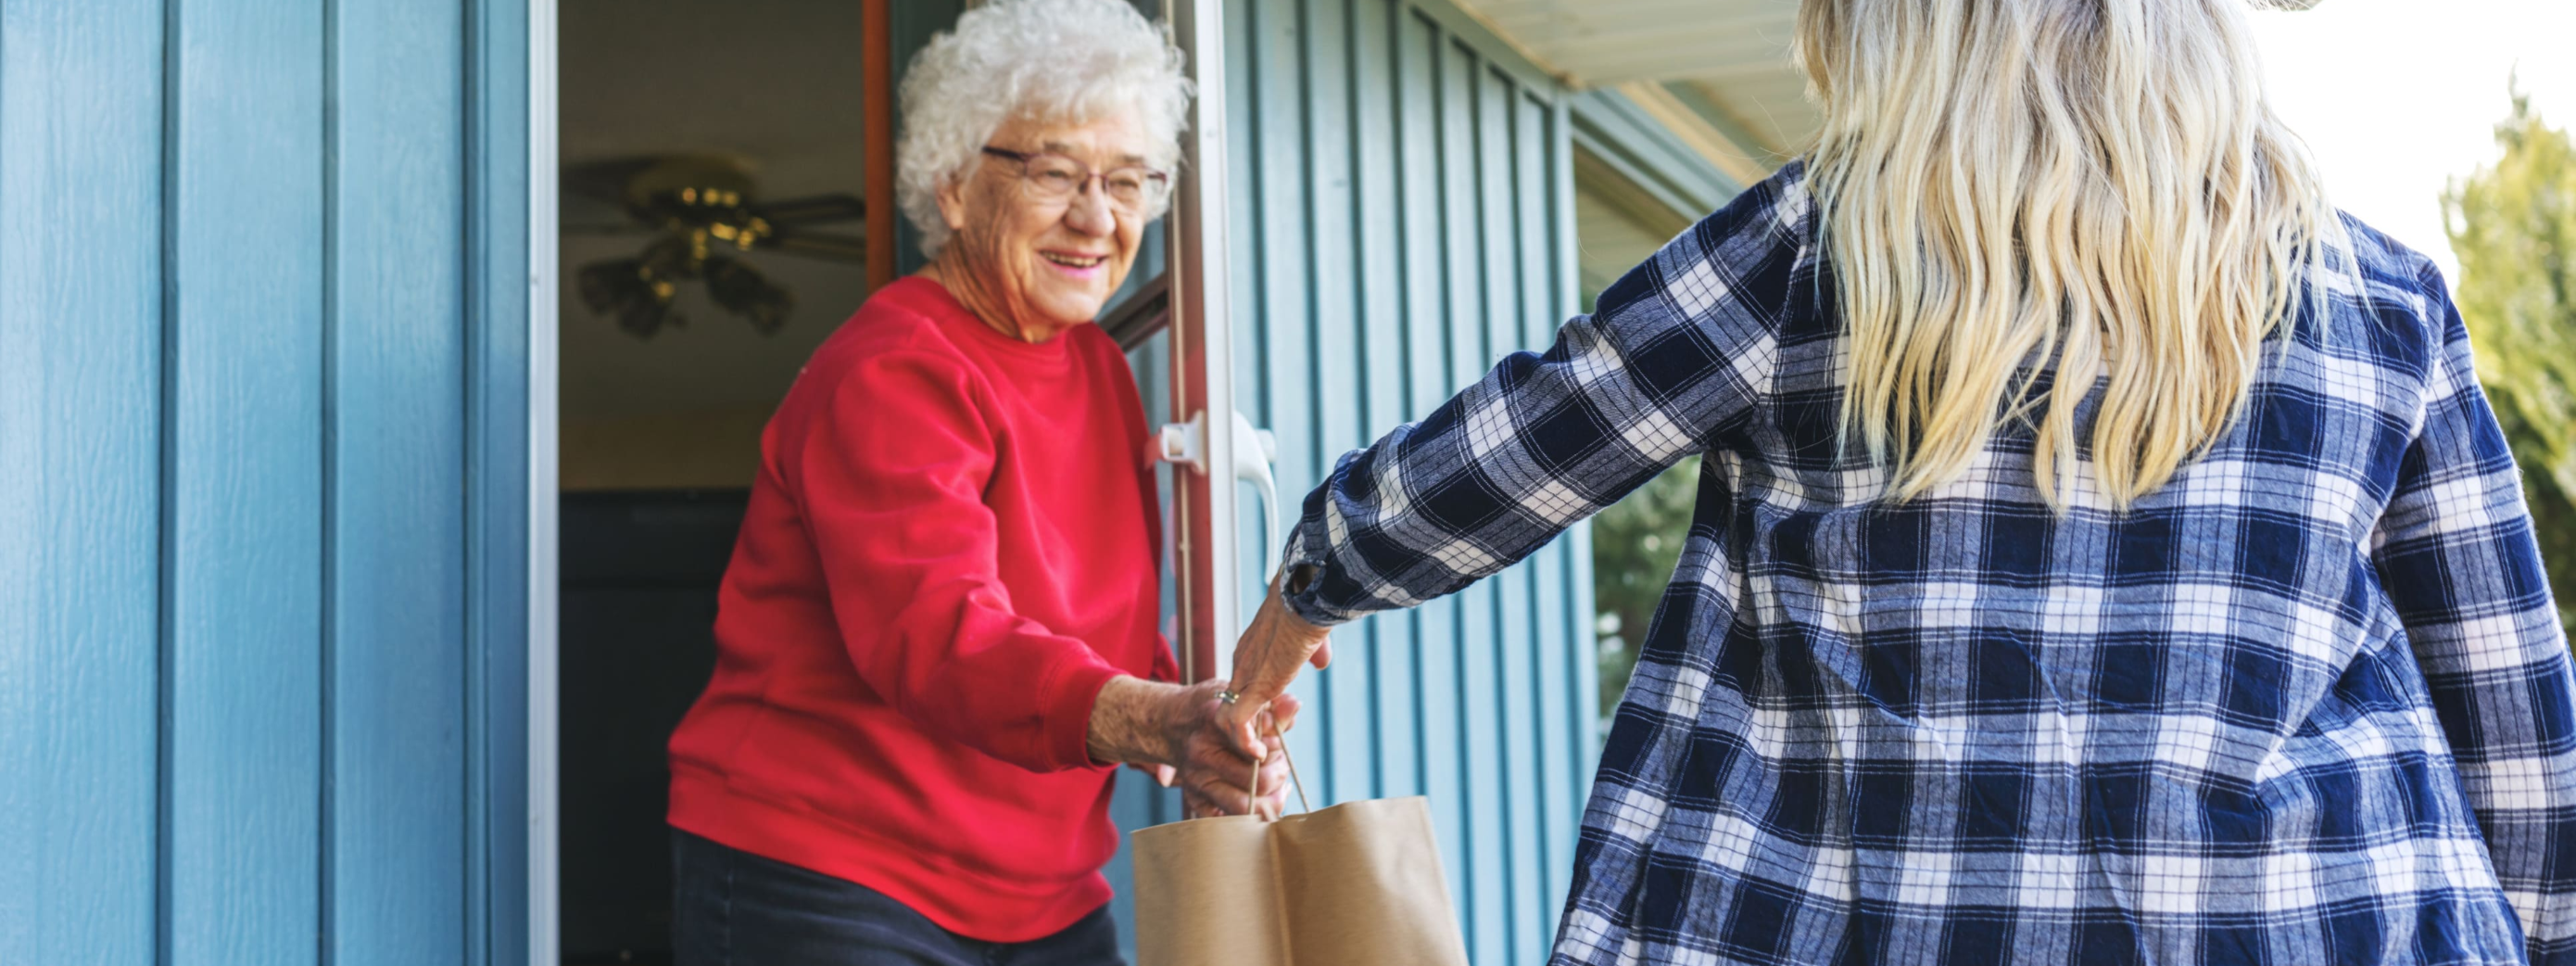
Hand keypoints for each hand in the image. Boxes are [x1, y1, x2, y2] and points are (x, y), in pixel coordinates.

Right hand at [1087, 677, 1299, 817]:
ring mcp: (1195, 782)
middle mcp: (1201, 756)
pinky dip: (1251, 811)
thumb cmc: (1213, 708)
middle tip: (1280, 763)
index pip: (1256, 747)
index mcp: (1212, 723)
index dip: (1275, 750)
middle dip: (1279, 774)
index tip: (1276, 745)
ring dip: (1270, 800)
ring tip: (1276, 785)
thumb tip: (1294, 705)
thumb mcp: (1239, 698)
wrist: (1171, 723)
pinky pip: (1231, 820)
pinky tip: (1259, 796)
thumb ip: (1270, 706)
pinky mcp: (1194, 800)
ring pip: (1246, 809)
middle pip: (1258, 782)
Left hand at [1218, 582, 1331, 755]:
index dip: (1257, 706)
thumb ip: (1313, 650)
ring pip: (1229, 718)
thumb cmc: (1312, 606)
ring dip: (1245, 741)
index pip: (1243, 685)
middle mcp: (1242, 663)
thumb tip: (1321, 661)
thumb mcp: (1312, 634)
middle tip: (1266, 743)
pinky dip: (1246, 744)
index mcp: (1252, 649)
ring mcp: (1245, 676)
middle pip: (1232, 704)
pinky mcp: (1255, 688)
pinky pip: (1238, 724)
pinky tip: (1260, 754)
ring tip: (1262, 754)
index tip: (1274, 719)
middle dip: (1247, 728)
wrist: (1307, 594)